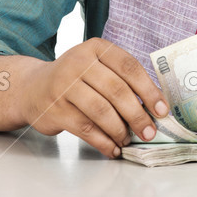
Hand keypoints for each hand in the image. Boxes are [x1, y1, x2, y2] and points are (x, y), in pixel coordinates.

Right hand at [16, 38, 168, 157]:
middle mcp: (79, 62)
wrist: (33, 87)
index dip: (149, 90)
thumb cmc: (76, 78)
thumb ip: (122, 80)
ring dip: (120, 130)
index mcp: (96, 48)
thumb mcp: (97, 66)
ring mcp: (64, 86)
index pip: (129, 67)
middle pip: (117, 91)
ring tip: (129, 140)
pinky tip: (113, 148)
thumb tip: (154, 107)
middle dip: (138, 115)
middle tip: (149, 132)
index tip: (162, 110)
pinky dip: (103, 142)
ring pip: (101, 112)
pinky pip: (86, 129)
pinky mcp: (55, 109)